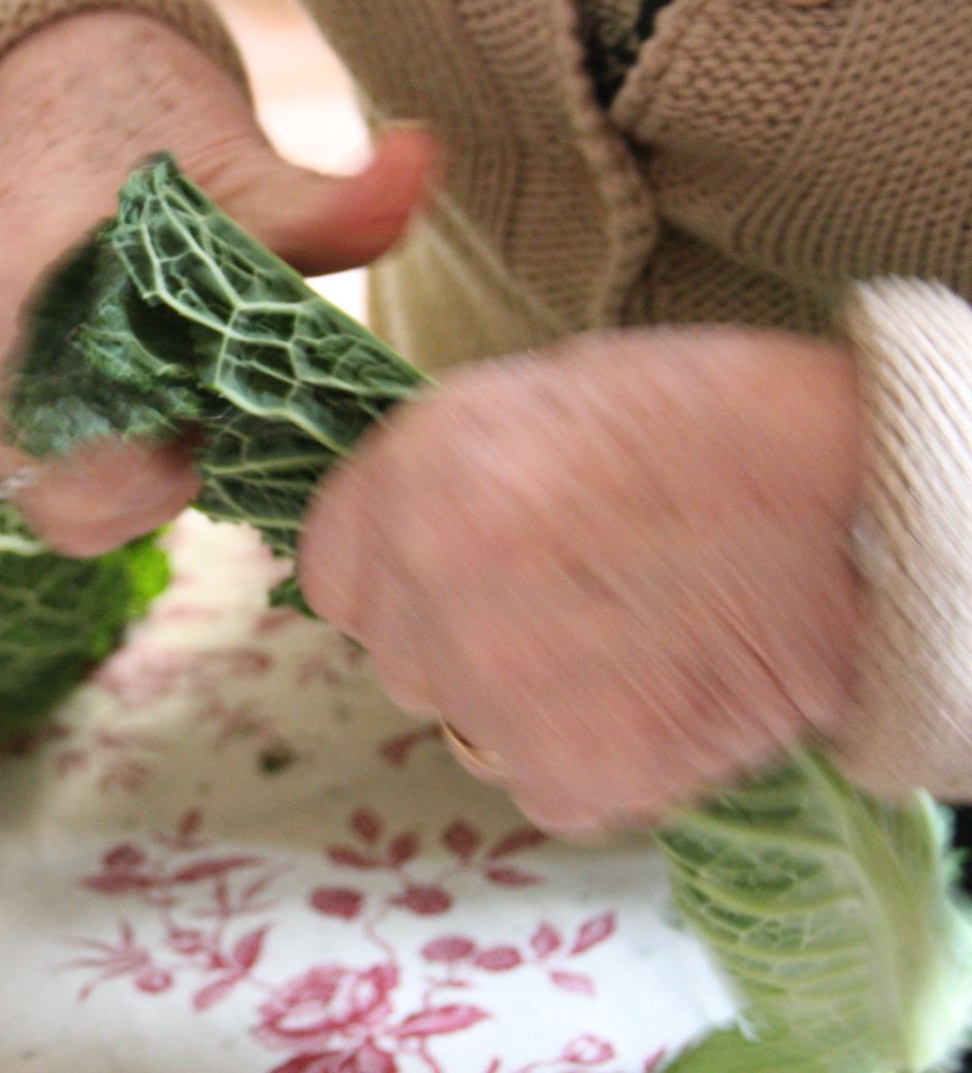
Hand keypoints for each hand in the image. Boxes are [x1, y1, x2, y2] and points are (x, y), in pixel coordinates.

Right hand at [0, 10, 433, 555]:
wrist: (19, 91)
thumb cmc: (136, 125)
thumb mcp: (236, 160)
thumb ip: (332, 201)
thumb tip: (423, 159)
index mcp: (17, 300)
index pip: (122, 463)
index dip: (194, 455)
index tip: (227, 399)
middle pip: (92, 497)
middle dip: (166, 462)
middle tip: (199, 386)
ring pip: (61, 498)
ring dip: (126, 463)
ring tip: (153, 375)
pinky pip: (27, 477)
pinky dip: (85, 453)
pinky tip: (111, 387)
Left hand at [298, 327, 864, 837]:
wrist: (853, 504)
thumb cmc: (710, 424)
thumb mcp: (530, 403)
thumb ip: (438, 481)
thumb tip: (403, 539)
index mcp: (403, 484)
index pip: (333, 576)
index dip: (400, 576)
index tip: (459, 572)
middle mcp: (420, 595)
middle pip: (403, 658)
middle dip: (467, 639)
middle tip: (573, 604)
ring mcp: (487, 697)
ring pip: (474, 727)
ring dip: (531, 704)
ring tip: (638, 644)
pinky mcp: (567, 777)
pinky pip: (553, 782)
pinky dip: (604, 755)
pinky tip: (668, 694)